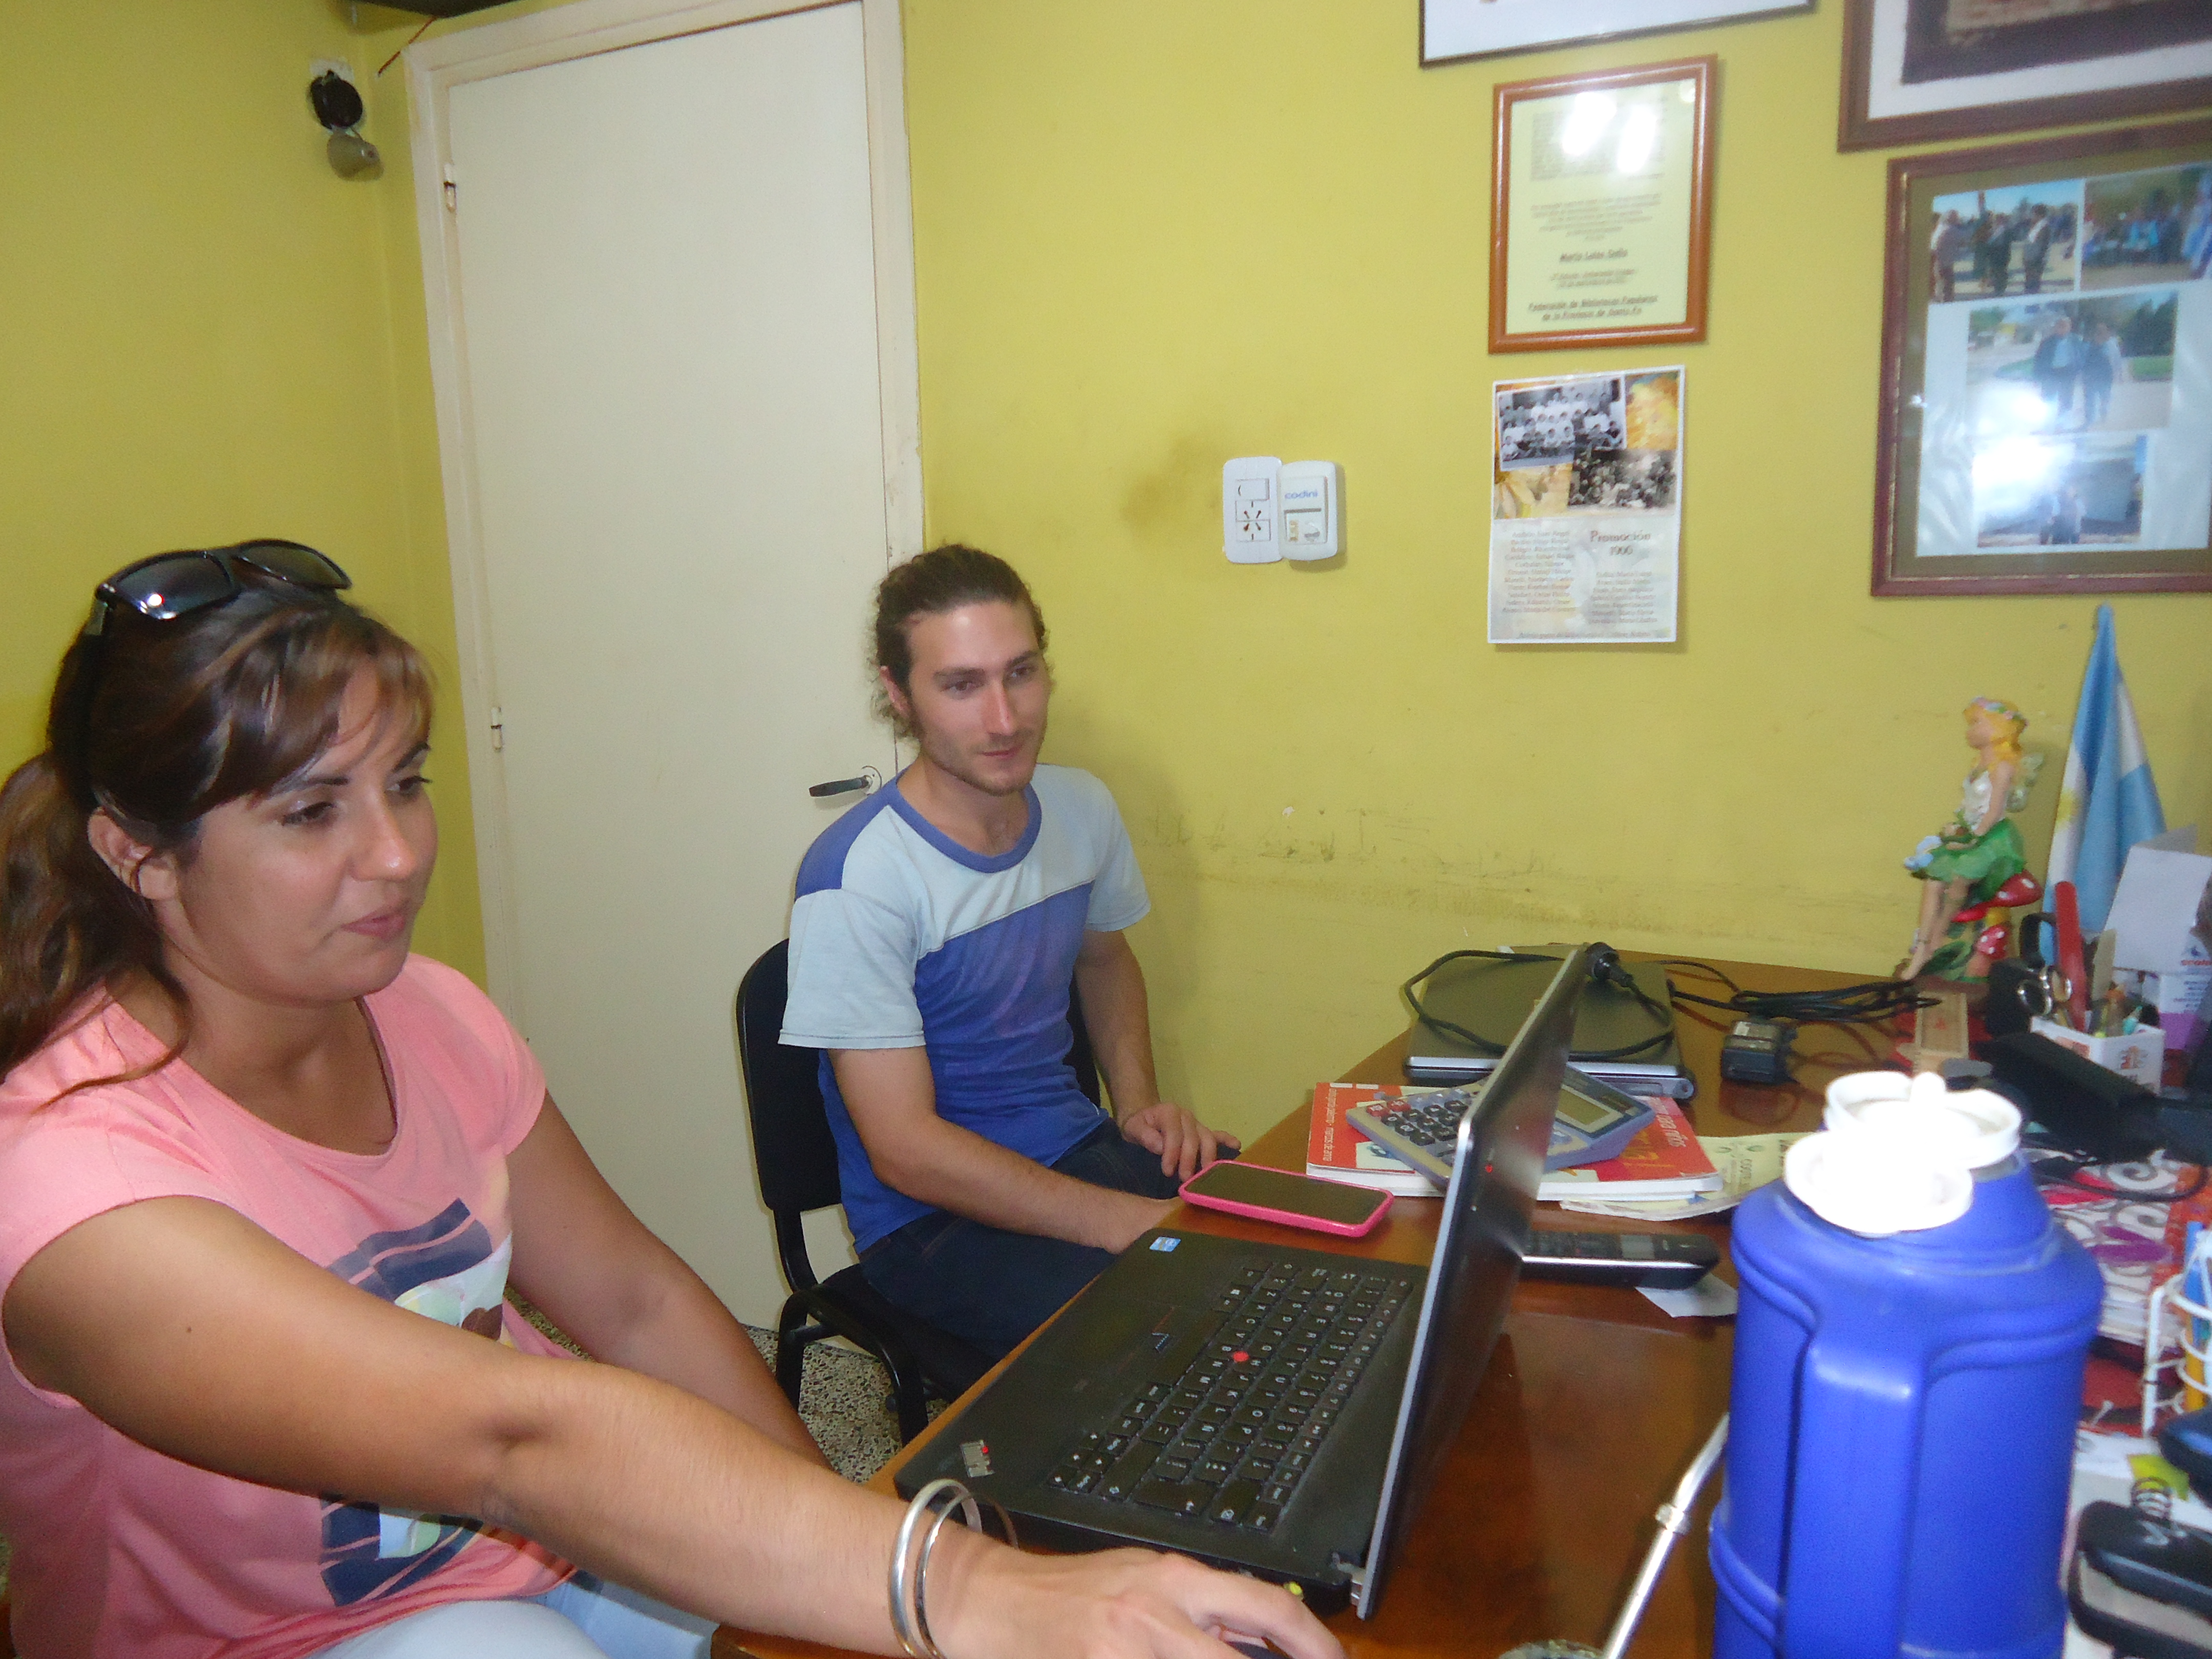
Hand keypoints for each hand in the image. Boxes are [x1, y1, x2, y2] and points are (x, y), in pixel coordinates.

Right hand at [935, 1538, 1343, 1658]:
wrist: (990, 1600)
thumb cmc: (1070, 1593)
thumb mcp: (1146, 1581)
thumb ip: (1203, 1608)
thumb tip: (1266, 1641)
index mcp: (1176, 1579)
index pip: (1270, 1607)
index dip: (1315, 1642)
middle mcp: (1158, 1613)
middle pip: (1241, 1656)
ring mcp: (1128, 1649)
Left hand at [1119, 1102, 1239, 1181]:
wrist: (1144, 1119)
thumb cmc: (1138, 1126)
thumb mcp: (1133, 1127)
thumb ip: (1144, 1135)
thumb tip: (1160, 1146)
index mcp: (1170, 1112)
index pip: (1175, 1134)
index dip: (1172, 1153)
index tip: (1167, 1171)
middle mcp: (1186, 1116)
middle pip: (1193, 1138)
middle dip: (1189, 1159)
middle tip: (1185, 1179)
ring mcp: (1197, 1124)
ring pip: (1208, 1139)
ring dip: (1207, 1158)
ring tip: (1205, 1175)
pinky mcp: (1203, 1132)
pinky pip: (1218, 1135)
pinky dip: (1227, 1141)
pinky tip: (1236, 1147)